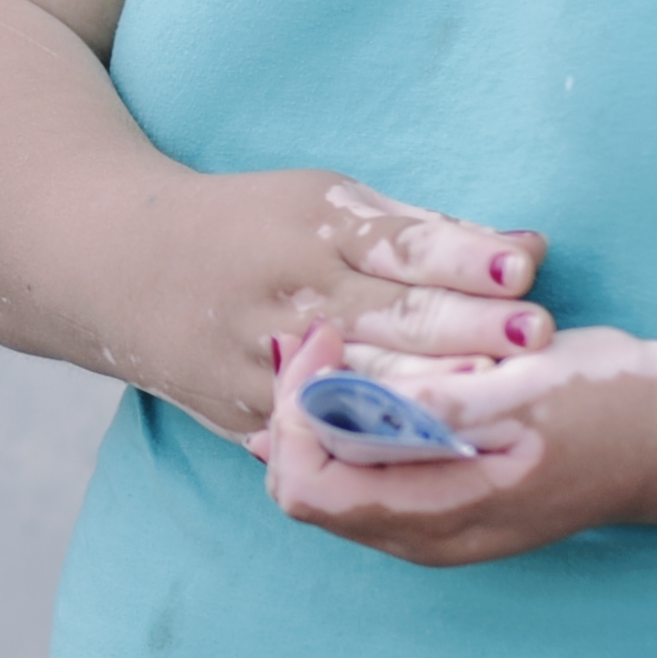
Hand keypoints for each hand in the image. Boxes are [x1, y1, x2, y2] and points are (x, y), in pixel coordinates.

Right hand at [159, 169, 547, 434]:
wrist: (118, 264)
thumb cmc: (249, 225)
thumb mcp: (325, 204)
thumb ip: (420, 233)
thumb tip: (526, 253)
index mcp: (314, 230)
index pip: (404, 247)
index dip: (465, 259)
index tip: (524, 269)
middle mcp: (290, 294)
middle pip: (392, 319)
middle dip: (467, 331)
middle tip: (538, 338)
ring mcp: (265, 359)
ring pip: (362, 387)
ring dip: (435, 394)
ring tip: (500, 397)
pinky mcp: (249, 409)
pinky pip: (321, 433)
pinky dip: (378, 445)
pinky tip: (436, 454)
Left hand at [253, 320, 656, 568]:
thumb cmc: (605, 405)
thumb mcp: (524, 391)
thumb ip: (435, 404)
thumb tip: (350, 401)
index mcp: (438, 515)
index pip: (307, 484)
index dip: (292, 410)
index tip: (323, 340)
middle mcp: (424, 537)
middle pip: (302, 489)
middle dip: (292, 412)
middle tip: (321, 340)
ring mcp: (432, 528)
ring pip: (326, 484)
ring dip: (316, 418)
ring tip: (338, 352)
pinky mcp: (443, 506)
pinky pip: (360, 478)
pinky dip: (345, 428)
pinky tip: (363, 379)